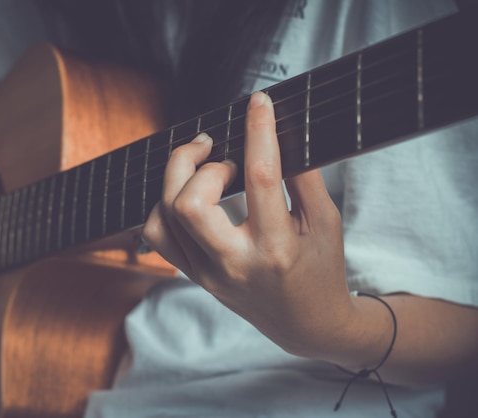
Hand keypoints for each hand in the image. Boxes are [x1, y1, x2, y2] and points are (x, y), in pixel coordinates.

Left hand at [144, 92, 354, 358]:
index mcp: (276, 247)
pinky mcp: (195, 276)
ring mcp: (208, 273)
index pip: (261, 177)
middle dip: (196, 161)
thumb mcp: (326, 223)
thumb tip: (278, 134)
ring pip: (164, 216)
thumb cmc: (321, 272)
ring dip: (177, 178)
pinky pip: (157, 236)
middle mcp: (234, 263)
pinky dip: (163, 205)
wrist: (306, 325)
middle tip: (218, 151)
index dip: (259, 131)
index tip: (258, 102)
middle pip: (189, 202)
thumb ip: (304, 178)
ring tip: (205, 167)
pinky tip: (187, 194)